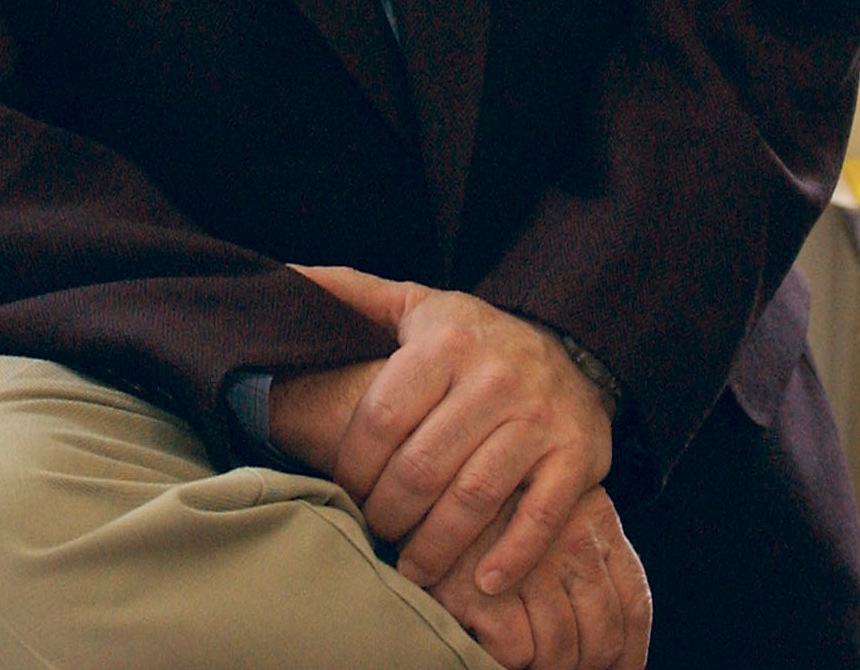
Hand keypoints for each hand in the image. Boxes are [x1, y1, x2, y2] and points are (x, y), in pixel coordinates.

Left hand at [291, 265, 613, 594]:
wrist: (569, 349)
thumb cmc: (470, 337)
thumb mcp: (413, 304)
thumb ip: (349, 293)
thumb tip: (283, 277)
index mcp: (446, 342)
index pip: (383, 416)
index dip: (353, 463)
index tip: (342, 488)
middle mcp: (494, 379)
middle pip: (423, 465)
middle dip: (387, 511)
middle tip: (373, 531)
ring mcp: (538, 419)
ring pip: (474, 497)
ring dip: (436, 546)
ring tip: (412, 569)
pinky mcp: (576, 456)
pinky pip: (540, 517)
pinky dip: (512, 556)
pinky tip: (483, 583)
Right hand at [429, 488, 650, 669]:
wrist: (427, 462)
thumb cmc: (494, 494)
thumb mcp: (554, 501)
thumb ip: (587, 548)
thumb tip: (614, 640)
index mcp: (596, 518)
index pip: (634, 604)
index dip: (631, 653)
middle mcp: (573, 540)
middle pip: (602, 636)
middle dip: (586, 665)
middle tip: (561, 664)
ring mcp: (529, 564)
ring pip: (560, 650)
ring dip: (546, 664)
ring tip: (526, 653)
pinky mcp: (481, 588)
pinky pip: (517, 652)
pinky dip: (510, 658)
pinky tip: (492, 637)